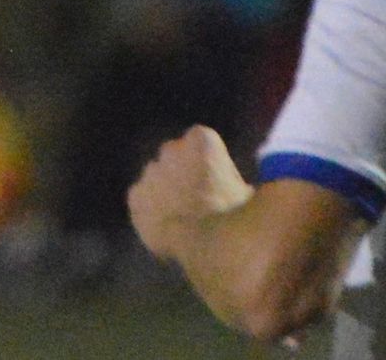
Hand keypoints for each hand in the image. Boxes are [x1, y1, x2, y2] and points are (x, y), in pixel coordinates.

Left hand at [127, 125, 249, 263]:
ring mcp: (150, 172)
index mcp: (201, 139)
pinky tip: (166, 228)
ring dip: (166, 192)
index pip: (201, 145)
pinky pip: (142, 201)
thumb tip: (242, 184)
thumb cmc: (238, 217)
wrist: (209, 245)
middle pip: (175, 158)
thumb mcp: (249, 191)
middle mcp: (171, 148)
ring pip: (158, 179)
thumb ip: (235, 178)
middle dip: (183, 175)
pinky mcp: (136, 196)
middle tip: (199, 201)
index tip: (217, 186)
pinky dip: (150, 211)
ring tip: (183, 218)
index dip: (209, 166)